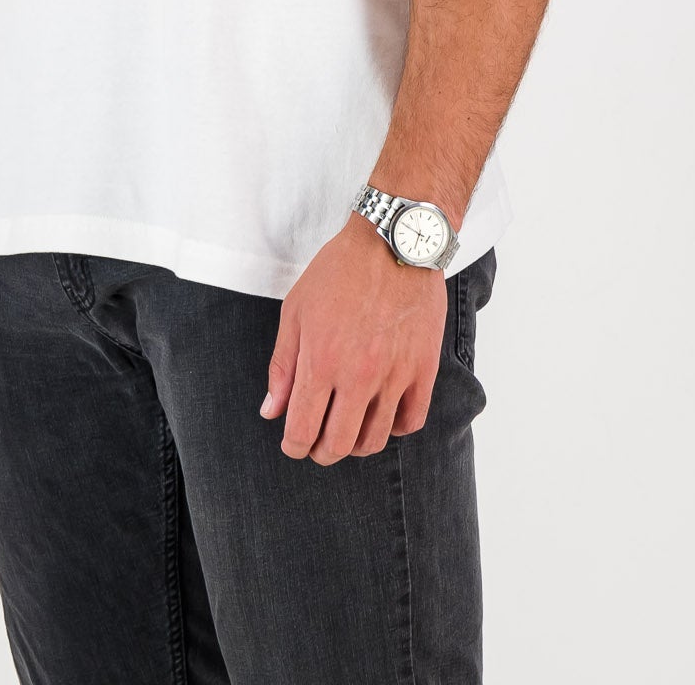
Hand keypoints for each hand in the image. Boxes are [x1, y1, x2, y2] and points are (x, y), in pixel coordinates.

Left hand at [261, 215, 447, 463]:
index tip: (293, 443)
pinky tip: (382, 414)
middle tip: (318, 440)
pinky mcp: (423, 369)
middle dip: (321, 451)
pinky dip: (394, 428)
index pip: (303, 431)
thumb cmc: (339, 271)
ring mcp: (395, 375)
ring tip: (348, 429)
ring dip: (356, 444)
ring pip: (374, 440)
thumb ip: (283, 366)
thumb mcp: (296, 310)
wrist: (392, 242)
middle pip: (338, 445)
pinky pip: (410, 421)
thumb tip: (271, 412)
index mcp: (321, 362)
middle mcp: (358, 376)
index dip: (294, 447)